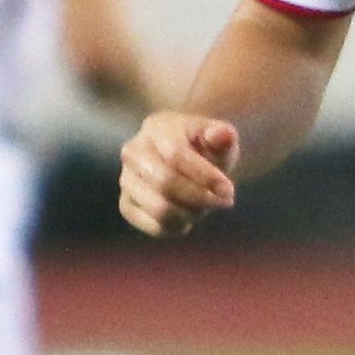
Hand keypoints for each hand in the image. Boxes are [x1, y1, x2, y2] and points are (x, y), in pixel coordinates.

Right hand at [118, 112, 244, 238]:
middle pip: (164, 183)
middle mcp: (134, 152)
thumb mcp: (219, 138)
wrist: (185, 161)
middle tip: (223, 202)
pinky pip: (154, 226)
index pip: (175, 155)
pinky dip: (178, 226)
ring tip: (205, 207)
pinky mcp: (127, 205)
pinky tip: (189, 216)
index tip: (228, 190)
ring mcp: (127, 180)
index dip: (204, 176)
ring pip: (159, 209)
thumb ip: (223, 135)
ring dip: (191, 214)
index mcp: (156, 128)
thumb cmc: (204, 148)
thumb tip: (221, 134)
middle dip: (200, 197)